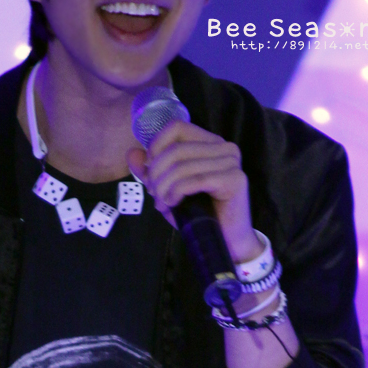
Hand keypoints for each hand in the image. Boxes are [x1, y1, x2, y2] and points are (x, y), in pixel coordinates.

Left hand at [126, 120, 262, 262]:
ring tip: (161, 203)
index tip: (149, 170)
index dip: (156, 145)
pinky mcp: (235, 179)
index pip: (177, 127)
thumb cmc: (198, 213)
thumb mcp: (168, 189)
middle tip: (152, 193)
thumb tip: (131, 153)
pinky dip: (176, 192)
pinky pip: (194, 180)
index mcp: (210, 142)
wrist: (226, 241)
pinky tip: (172, 204)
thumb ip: (150, 171)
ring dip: (164, 187)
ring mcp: (232, 162)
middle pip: (177, 149)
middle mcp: (224, 147)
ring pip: (183, 166)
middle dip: (157, 173)